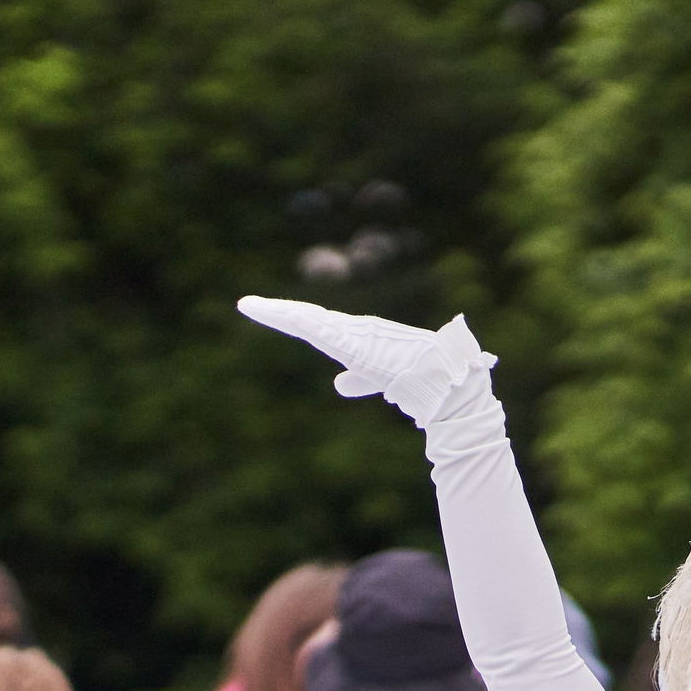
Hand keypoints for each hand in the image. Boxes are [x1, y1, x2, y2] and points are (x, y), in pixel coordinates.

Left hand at [237, 296, 490, 424]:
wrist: (445, 379)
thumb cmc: (419, 379)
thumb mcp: (377, 380)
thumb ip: (358, 381)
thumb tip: (337, 385)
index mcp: (356, 338)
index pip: (317, 325)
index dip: (291, 319)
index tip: (265, 313)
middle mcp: (353, 330)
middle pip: (307, 319)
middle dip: (276, 313)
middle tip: (246, 306)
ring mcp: (354, 334)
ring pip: (309, 321)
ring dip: (279, 315)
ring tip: (250, 308)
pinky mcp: (357, 343)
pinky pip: (321, 330)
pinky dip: (298, 321)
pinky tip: (279, 316)